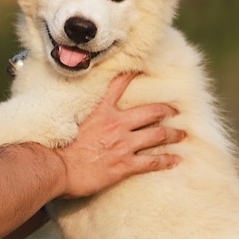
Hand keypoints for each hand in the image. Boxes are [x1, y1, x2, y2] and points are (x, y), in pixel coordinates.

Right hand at [54, 71, 183, 198]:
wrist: (56, 168)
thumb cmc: (57, 147)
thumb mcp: (69, 120)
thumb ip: (82, 113)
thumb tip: (83, 110)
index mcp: (101, 111)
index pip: (119, 85)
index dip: (133, 75)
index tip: (143, 70)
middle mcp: (116, 124)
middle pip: (151, 111)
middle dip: (167, 110)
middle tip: (176, 111)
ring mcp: (123, 144)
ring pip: (158, 134)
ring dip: (173, 134)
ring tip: (181, 134)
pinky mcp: (125, 165)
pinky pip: (153, 161)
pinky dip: (166, 160)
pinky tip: (175, 160)